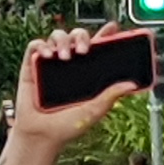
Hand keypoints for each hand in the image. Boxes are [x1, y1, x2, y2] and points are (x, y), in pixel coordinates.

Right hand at [8, 31, 133, 154]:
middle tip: (85, 50)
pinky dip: (42, 45)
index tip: (113, 27)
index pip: (96, 46)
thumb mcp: (94, 110)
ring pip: (57, 36)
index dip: (105, 34)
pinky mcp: (31, 67)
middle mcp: (68, 65)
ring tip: (64, 57)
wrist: (41, 136)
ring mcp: (49, 64)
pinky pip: (35, 46)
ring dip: (62, 40)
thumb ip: (111, 96)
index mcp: (85, 72)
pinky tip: (48, 55)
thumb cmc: (67, 126)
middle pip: (77, 36)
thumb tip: (132, 84)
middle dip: (82, 36)